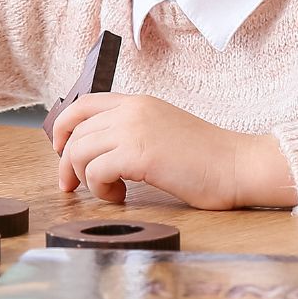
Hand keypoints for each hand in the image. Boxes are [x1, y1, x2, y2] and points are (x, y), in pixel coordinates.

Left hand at [52, 93, 297, 210]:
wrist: (236, 165)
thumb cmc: (206, 158)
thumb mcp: (162, 131)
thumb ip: (134, 131)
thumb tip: (99, 150)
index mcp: (139, 102)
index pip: (83, 104)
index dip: (63, 127)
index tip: (61, 151)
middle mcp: (134, 110)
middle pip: (76, 131)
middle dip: (66, 163)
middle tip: (74, 186)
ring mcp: (136, 129)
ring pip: (80, 151)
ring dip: (86, 178)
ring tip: (110, 192)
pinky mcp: (139, 153)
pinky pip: (96, 170)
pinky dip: (101, 189)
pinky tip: (121, 195)